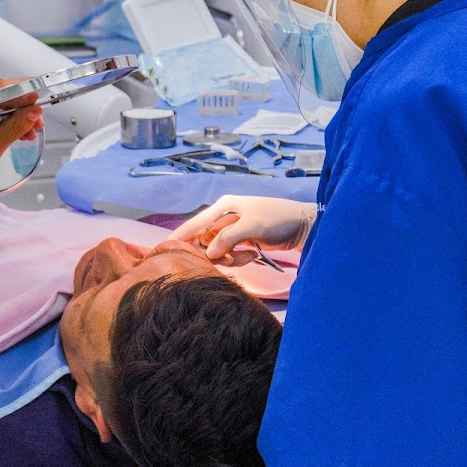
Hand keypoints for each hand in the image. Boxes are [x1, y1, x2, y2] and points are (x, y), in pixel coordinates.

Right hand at [169, 195, 315, 260]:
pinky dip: (238, 259)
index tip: (161, 252)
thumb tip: (209, 254)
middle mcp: (224, 217)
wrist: (305, 226)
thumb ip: (227, 239)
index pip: (194, 224)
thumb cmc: (279, 220)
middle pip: (203, 242)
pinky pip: (229, 255)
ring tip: (247, 255)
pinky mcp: (241, 241)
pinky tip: (252, 255)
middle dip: (214, 254)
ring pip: (216, 251)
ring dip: (228, 258)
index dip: (178, 238)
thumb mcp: (253, 227)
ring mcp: (232, 230)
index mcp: (223, 207)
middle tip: (230, 259)